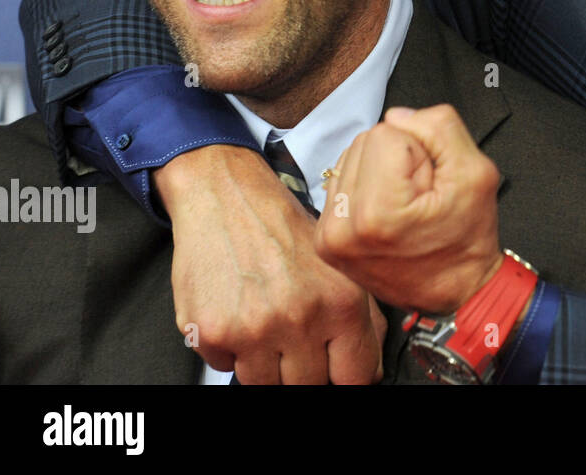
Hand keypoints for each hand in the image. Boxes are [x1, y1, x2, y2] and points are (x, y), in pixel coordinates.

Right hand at [155, 144, 387, 383]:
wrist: (227, 198)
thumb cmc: (282, 229)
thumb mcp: (340, 265)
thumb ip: (364, 319)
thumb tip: (372, 370)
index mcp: (341, 303)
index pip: (355, 378)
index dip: (345, 377)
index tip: (337, 372)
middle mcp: (300, 318)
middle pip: (307, 386)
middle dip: (303, 368)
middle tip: (295, 338)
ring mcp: (254, 329)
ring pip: (264, 384)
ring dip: (266, 363)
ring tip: (266, 321)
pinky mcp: (212, 333)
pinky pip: (223, 368)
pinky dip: (231, 349)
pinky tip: (238, 313)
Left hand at [315, 105, 502, 313]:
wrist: (458, 292)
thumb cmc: (467, 240)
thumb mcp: (477, 172)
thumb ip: (439, 127)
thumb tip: (397, 116)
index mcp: (377, 213)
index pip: (386, 132)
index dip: (420, 151)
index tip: (431, 187)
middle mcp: (342, 227)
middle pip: (364, 142)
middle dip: (398, 160)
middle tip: (421, 197)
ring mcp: (329, 236)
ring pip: (351, 157)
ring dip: (381, 172)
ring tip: (405, 207)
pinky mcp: (325, 239)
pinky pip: (343, 182)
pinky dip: (368, 189)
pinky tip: (388, 213)